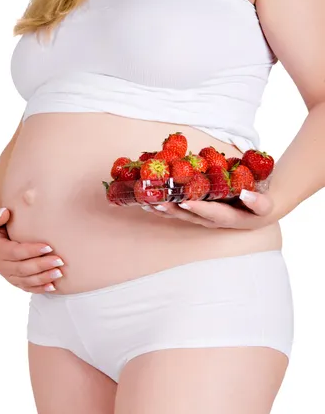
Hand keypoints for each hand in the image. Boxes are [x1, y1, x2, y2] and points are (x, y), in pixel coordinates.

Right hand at [0, 207, 64, 292]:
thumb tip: (5, 212)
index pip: (14, 252)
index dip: (31, 251)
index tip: (49, 246)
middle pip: (22, 268)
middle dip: (41, 265)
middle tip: (59, 260)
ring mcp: (5, 274)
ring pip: (25, 280)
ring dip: (43, 278)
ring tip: (59, 273)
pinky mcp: (13, 279)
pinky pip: (25, 286)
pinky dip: (39, 288)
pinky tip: (52, 286)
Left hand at [141, 190, 275, 229]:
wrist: (259, 211)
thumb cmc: (261, 206)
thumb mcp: (266, 205)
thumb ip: (259, 202)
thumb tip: (246, 193)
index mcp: (228, 218)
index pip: (211, 212)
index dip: (198, 208)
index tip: (185, 201)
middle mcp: (212, 220)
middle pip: (189, 215)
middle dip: (173, 209)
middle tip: (157, 202)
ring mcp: (202, 217)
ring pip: (180, 214)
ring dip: (164, 209)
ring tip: (147, 203)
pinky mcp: (197, 213)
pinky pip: (178, 210)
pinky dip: (164, 207)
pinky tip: (149, 202)